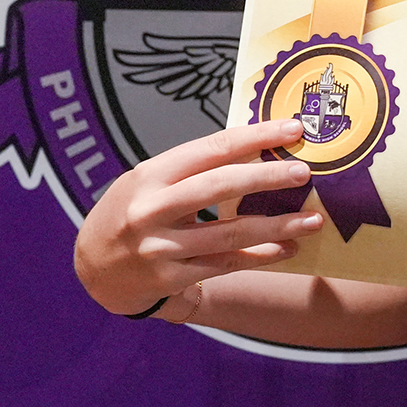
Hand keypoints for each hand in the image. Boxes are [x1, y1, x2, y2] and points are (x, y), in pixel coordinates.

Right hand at [73, 118, 325, 315]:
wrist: (93, 267)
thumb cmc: (132, 210)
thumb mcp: (150, 179)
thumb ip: (195, 168)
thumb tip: (260, 147)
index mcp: (151, 174)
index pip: (212, 148)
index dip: (256, 136)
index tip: (293, 128)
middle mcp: (153, 209)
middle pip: (221, 186)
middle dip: (268, 177)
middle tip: (305, 172)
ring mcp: (161, 247)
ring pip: (230, 233)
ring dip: (278, 226)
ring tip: (313, 220)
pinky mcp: (169, 278)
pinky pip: (225, 264)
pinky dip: (260, 256)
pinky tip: (286, 248)